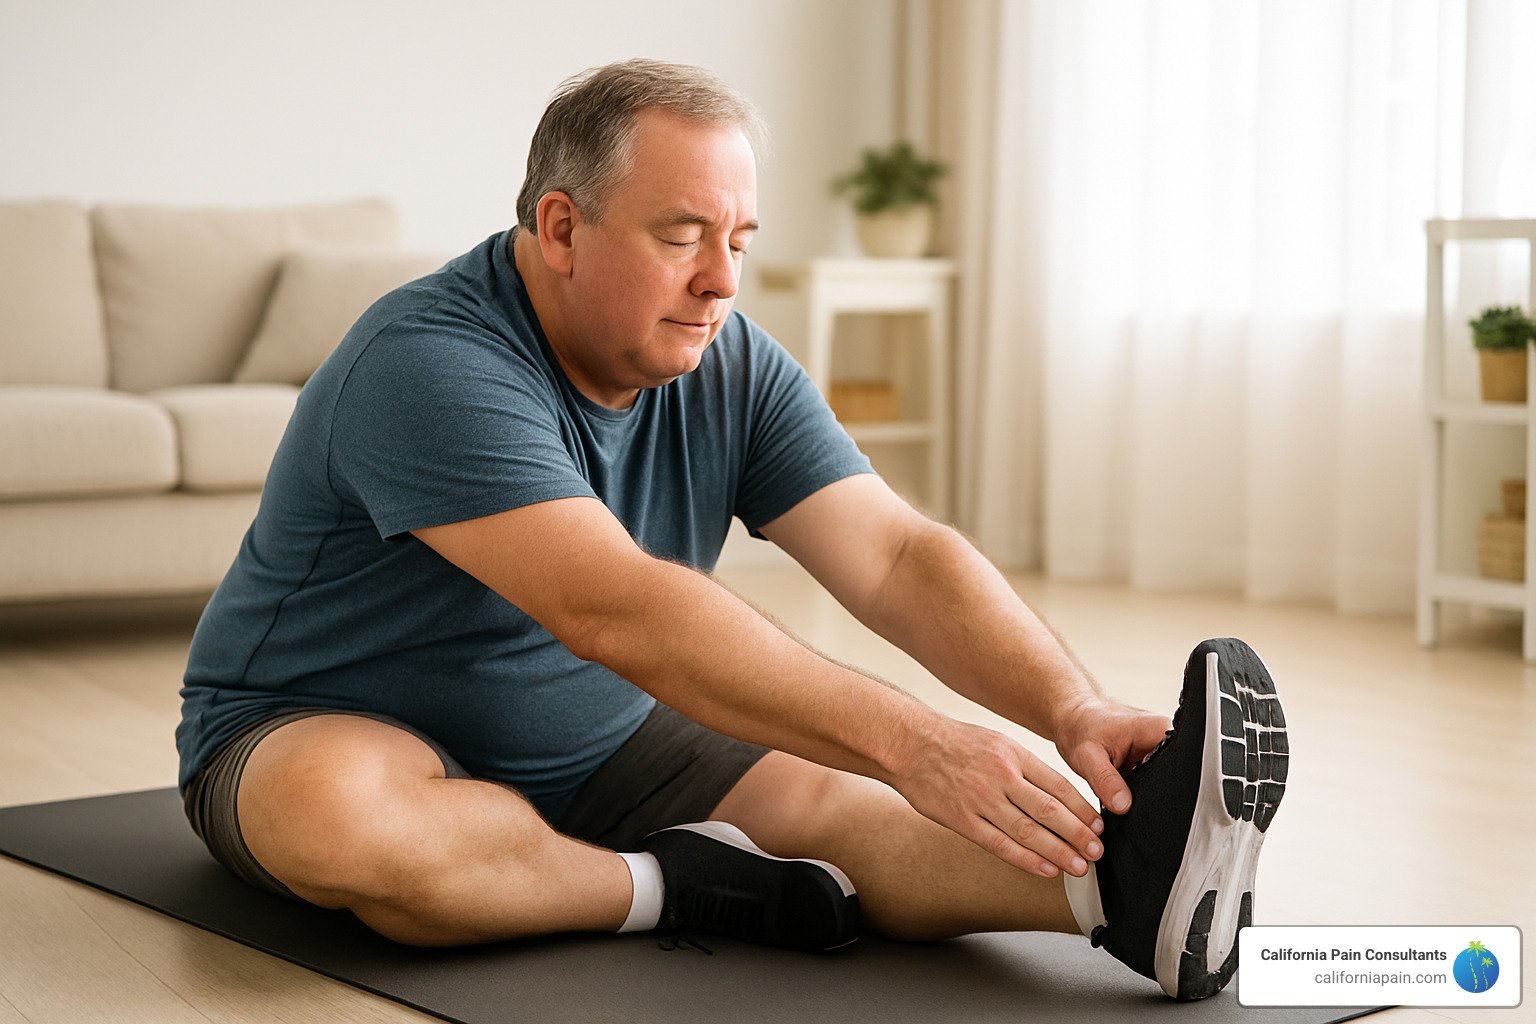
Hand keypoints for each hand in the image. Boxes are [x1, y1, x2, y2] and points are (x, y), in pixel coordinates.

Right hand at [889, 717, 1106, 878]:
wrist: (909, 744)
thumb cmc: (955, 744)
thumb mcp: (996, 743)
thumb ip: (1024, 768)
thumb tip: (1058, 797)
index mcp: (1013, 755)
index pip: (1058, 785)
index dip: (1083, 809)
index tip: (1100, 826)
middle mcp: (1000, 776)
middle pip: (1049, 811)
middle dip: (1078, 834)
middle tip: (1098, 852)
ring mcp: (980, 800)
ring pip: (1028, 831)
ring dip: (1058, 852)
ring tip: (1079, 867)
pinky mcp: (961, 819)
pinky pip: (999, 844)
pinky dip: (1025, 859)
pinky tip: (1045, 869)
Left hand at [1053, 697, 1171, 814]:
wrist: (1072, 723)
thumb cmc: (1079, 729)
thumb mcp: (1086, 755)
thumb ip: (1105, 780)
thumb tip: (1123, 806)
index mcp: (1158, 729)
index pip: (1179, 763)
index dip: (1166, 786)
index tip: (1141, 797)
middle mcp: (1164, 739)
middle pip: (1173, 777)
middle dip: (1152, 794)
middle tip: (1125, 800)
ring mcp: (1159, 752)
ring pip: (1161, 784)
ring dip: (1143, 795)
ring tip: (1119, 792)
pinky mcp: (1150, 763)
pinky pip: (1151, 784)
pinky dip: (1136, 793)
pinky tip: (1121, 794)